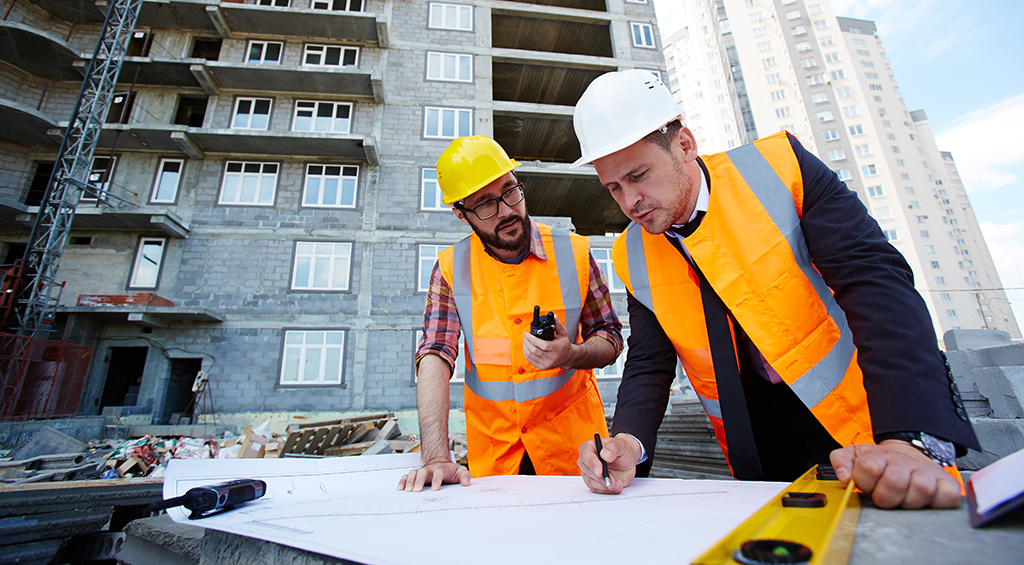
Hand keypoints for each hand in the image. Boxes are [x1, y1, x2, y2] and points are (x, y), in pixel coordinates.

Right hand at [397, 460, 470, 491]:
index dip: (436, 480)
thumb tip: (466, 482)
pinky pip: (407, 476)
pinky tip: (400, 488)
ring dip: (410, 481)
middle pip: (423, 472)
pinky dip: (403, 481)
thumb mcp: (460, 471)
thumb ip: (465, 476)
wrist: (441, 463)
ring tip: (408, 490)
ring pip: (414, 473)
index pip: (439, 472)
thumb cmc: (450, 470)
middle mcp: (430, 469)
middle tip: (417, 490)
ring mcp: (422, 471)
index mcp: (441, 468)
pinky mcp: (416, 475)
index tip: (434, 488)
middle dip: (419, 480)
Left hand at [523, 315, 572, 369]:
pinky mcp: (542, 367)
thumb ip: (558, 325)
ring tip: (525, 341)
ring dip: (525, 347)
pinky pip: (530, 360)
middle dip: (527, 342)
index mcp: (557, 348)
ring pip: (530, 355)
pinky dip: (526, 353)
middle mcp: (552, 357)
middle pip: (534, 350)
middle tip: (525, 336)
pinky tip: (526, 347)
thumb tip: (554, 316)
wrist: (567, 357)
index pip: (543, 345)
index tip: (527, 334)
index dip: (533, 340)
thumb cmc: (564, 345)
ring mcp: (547, 363)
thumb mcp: (563, 333)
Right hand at [578, 433, 639, 493]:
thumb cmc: (621, 450)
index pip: (586, 456)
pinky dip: (607, 490)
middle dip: (601, 478)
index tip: (600, 472)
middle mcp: (586, 461)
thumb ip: (613, 448)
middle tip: (613, 481)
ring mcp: (589, 473)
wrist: (627, 461)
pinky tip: (616, 486)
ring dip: (605, 486)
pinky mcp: (594, 482)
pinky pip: (597, 490)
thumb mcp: (621, 445)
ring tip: (618, 484)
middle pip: (588, 472)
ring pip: (592, 483)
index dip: (592, 465)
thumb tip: (605, 454)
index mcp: (589, 447)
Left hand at [829, 440, 960, 508]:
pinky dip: (937, 502)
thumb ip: (841, 460)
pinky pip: (946, 497)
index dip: (865, 481)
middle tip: (885, 496)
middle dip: (885, 496)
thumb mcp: (856, 456)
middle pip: (895, 482)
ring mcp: (928, 474)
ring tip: (904, 499)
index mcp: (880, 457)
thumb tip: (845, 477)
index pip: (869, 467)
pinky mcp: (947, 486)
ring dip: (909, 500)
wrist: (910, 456)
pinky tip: (925, 501)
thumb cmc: (882, 463)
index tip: (868, 485)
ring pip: (921, 489)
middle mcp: (905, 463)